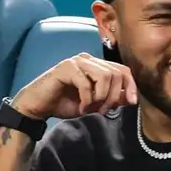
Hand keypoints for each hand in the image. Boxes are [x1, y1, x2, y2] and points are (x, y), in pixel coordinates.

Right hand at [12, 52, 137, 119]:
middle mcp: (89, 59)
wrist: (38, 106)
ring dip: (101, 97)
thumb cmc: (65, 103)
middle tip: (103, 111)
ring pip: (105, 76)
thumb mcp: (94, 104)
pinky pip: (86, 84)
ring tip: (91, 109)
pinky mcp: (66, 67)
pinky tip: (81, 108)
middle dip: (114, 96)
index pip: (123, 70)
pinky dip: (87, 100)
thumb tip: (131, 98)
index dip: (131, 86)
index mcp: (97, 65)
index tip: (132, 103)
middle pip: (116, 73)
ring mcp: (78, 61)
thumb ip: (112, 99)